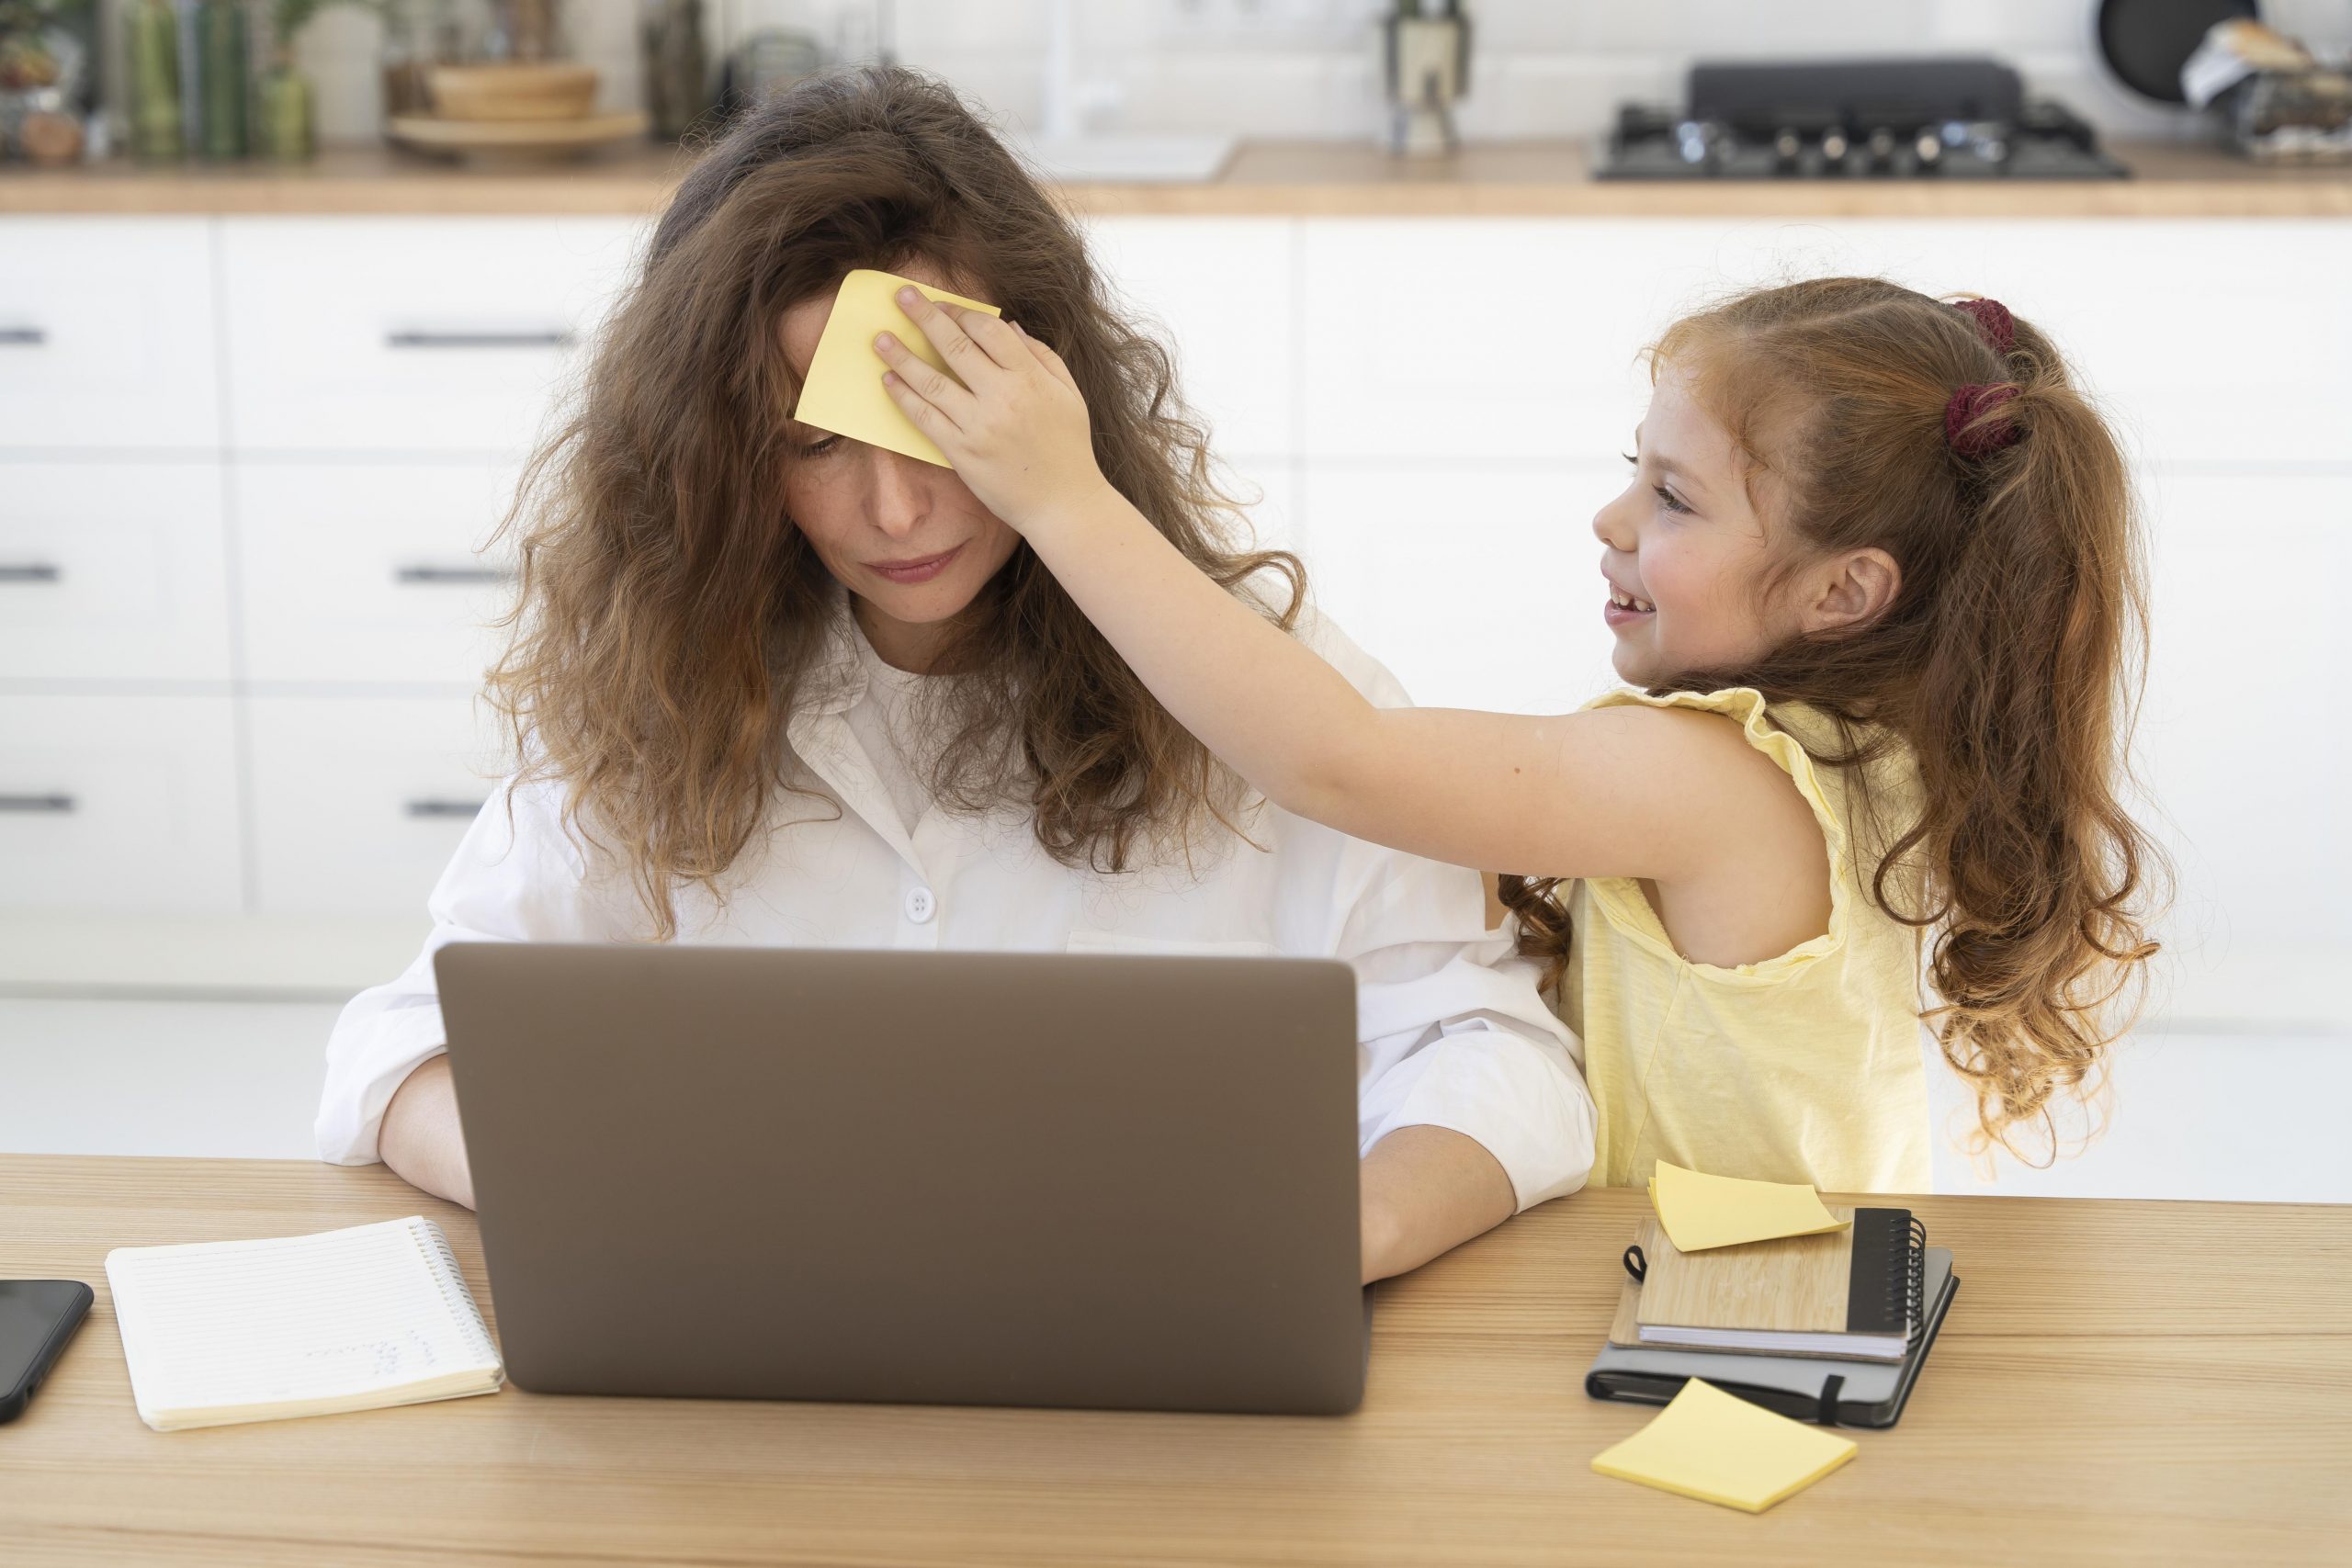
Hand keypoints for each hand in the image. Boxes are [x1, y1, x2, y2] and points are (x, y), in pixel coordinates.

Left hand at [873, 287, 1111, 535]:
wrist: (1063, 504)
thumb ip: (1042, 356)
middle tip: (901, 296)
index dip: (961, 313)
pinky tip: (889, 382)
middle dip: (925, 317)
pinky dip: (904, 397)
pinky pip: (925, 418)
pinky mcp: (962, 453)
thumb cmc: (1068, 447)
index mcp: (1030, 378)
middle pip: (956, 347)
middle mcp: (1002, 398)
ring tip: (881, 339)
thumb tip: (1010, 325)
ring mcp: (979, 426)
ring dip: (902, 357)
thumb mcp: (1069, 394)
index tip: (941, 304)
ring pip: (932, 382)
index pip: (988, 332)